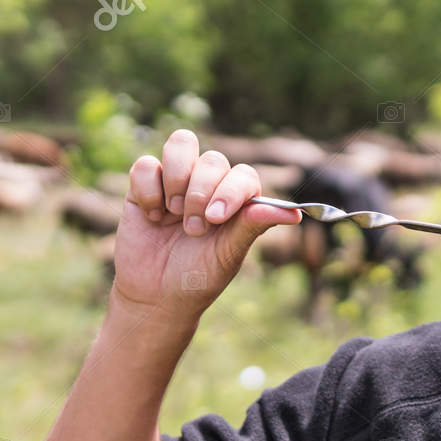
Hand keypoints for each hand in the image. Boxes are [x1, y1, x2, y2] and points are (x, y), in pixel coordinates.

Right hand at [111, 129, 299, 323]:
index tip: (217, 218)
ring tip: (171, 214)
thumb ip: (253, 226)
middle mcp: (208, 185)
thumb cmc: (198, 277)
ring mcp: (176, 182)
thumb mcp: (228, 255)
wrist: (156, 296)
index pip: (243, 174)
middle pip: (213, 159)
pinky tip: (152, 216)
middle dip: (201, 194)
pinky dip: (149, 190)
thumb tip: (296, 214)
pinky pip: (146, 165)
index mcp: (235, 201)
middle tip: (194, 229)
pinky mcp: (145, 186)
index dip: (231, 190)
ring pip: (181, 144)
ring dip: (176, 179)